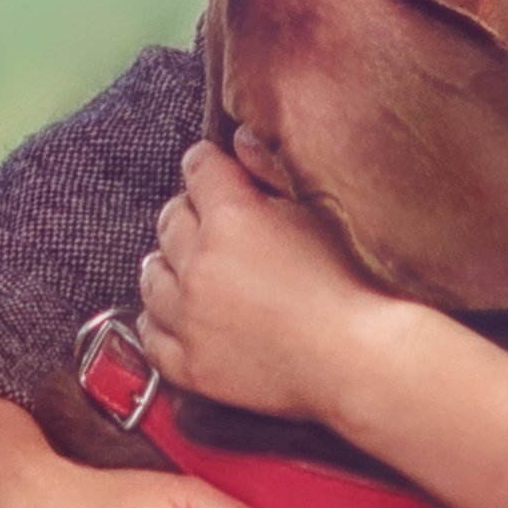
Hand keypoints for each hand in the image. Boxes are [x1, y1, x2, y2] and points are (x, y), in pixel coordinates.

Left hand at [136, 139, 385, 424]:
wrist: (357, 360)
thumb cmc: (351, 283)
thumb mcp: (318, 210)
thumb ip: (270, 170)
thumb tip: (238, 142)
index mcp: (231, 218)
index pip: (198, 168)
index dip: (209, 165)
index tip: (216, 171)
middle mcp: (200, 265)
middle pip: (169, 220)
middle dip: (189, 212)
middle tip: (214, 221)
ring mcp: (189, 318)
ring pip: (152, 275)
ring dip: (169, 265)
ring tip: (193, 269)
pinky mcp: (190, 364)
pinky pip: (150, 334)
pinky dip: (159, 320)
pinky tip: (178, 315)